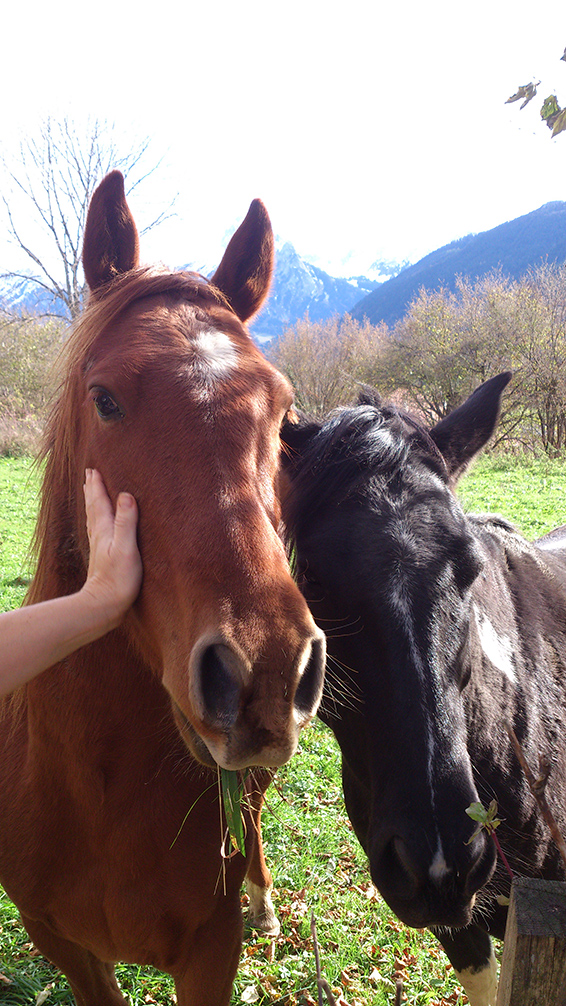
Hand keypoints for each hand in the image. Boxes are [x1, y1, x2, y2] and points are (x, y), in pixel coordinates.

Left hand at [81, 469, 142, 627]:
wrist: (105, 605)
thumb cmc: (118, 578)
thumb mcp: (126, 548)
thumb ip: (126, 522)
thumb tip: (126, 495)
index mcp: (104, 530)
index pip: (99, 502)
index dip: (97, 485)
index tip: (94, 469)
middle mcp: (99, 535)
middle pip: (93, 507)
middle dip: (92, 490)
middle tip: (90, 475)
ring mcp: (99, 547)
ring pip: (93, 518)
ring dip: (93, 503)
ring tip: (92, 493)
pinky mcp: (103, 558)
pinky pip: (98, 531)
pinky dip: (97, 521)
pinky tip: (100, 526)